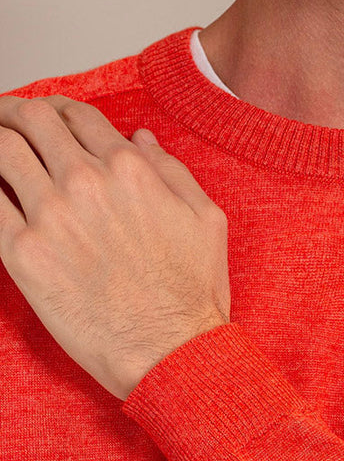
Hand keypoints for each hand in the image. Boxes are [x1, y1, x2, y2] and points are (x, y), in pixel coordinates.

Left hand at [0, 95, 230, 399]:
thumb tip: (139, 139)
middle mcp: (86, 183)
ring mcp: (50, 216)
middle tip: (2, 118)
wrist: (170, 351)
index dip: (56, 109)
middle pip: (31, 120)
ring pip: (1, 151)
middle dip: (12, 111)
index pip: (77, 115)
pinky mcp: (23, 255)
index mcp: (129, 170)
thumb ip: (171, 170)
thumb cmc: (192, 294)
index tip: (45, 117)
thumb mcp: (205, 219)